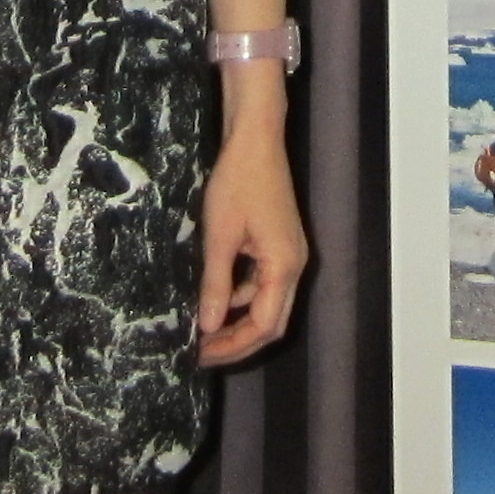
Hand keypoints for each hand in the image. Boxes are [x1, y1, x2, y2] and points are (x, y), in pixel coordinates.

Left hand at [195, 119, 310, 366]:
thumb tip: (208, 327)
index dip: (233, 345)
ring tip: (204, 332)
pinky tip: (215, 298)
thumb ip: (216, 284)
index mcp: (284, 266)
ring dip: (238, 321)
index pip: (263, 325)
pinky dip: (241, 298)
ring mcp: (289, 254)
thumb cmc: (238, 182)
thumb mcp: (220, 236)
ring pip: (267, 304)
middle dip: (238, 342)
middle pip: (271, 321)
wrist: (256, 139)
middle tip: (202, 353)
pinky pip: (263, 283)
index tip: (200, 354)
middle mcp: (293, 265)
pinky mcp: (279, 244)